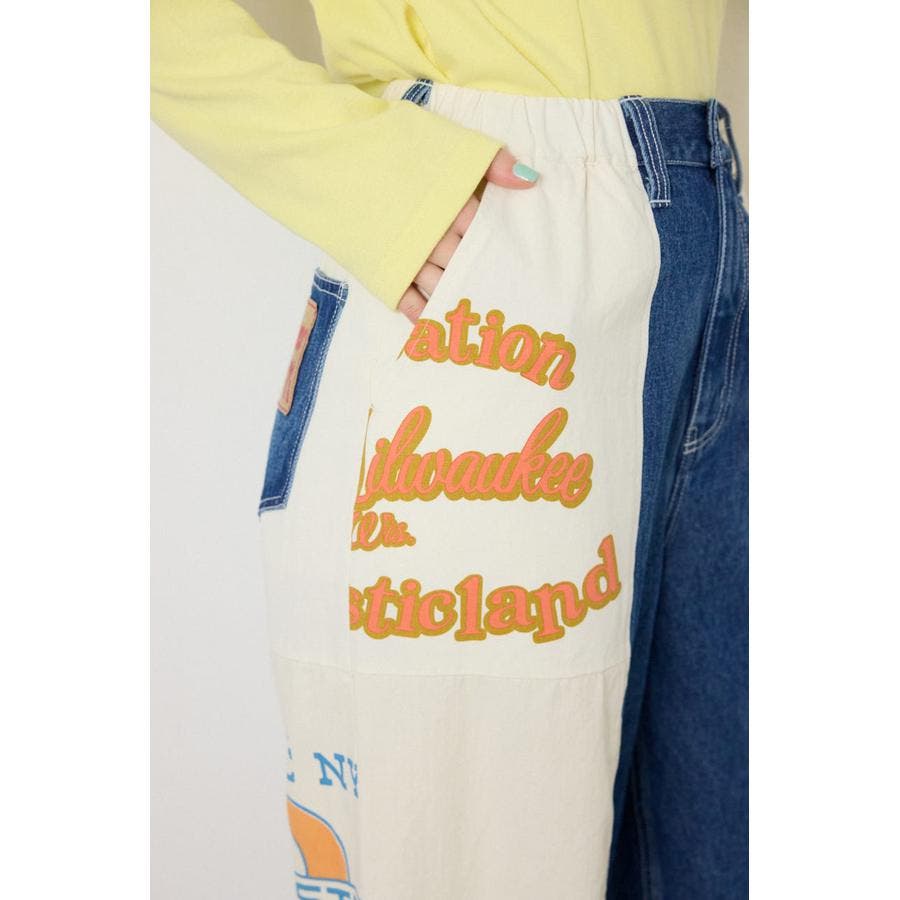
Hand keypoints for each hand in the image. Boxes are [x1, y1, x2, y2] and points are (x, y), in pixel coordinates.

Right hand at [397, 148, 539, 321]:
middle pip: (465, 260)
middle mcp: (432, 232)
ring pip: (441, 283)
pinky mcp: (383, 268)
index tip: (519, 260)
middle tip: (508, 299)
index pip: (484, 229)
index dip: (500, 242)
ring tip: (481, 318)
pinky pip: (408, 299)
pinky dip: (423, 312)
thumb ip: (489, 160)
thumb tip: (531, 181)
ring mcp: (406, 254)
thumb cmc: (386, 141)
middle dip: (484, 276)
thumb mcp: (441, 139)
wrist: (329, 155)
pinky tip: (437, 323)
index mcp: (449, 201)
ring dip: (459, 298)